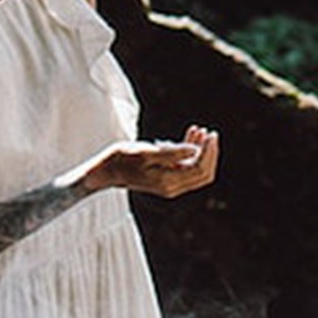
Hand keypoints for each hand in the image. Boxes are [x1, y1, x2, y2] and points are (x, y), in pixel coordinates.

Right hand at [82, 124, 219, 198]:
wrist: (108, 170)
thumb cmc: (123, 159)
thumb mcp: (146, 152)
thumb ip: (171, 153)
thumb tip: (195, 150)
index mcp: (169, 181)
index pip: (200, 170)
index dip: (209, 152)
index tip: (209, 134)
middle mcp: (173, 187)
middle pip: (203, 173)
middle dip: (209, 153)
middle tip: (210, 133)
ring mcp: (171, 185)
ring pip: (196, 170)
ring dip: (201, 151)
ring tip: (199, 130)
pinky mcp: (168, 179)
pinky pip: (186, 168)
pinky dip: (191, 153)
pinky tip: (191, 136)